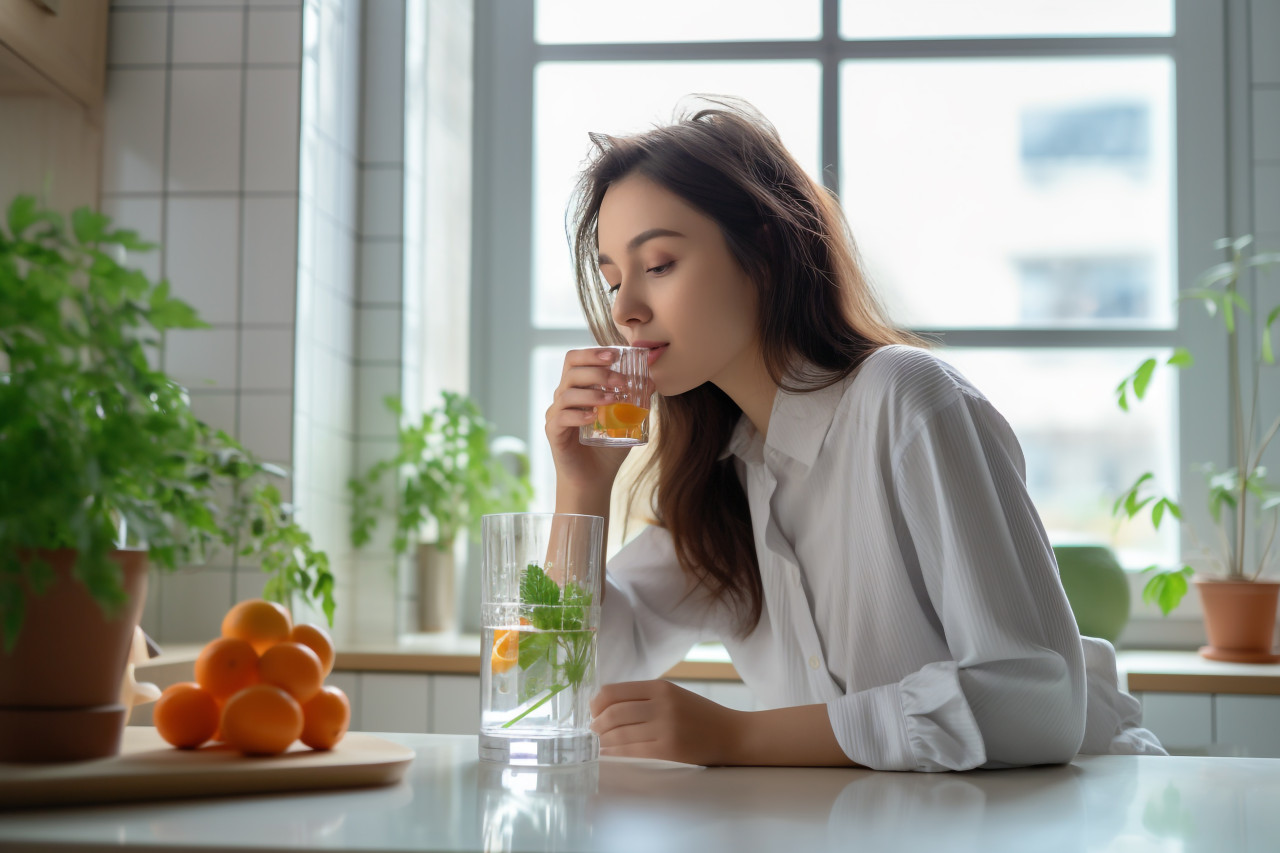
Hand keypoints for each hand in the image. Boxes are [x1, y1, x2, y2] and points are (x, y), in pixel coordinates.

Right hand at [545, 347, 634, 498]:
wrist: (594, 478)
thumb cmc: (608, 447)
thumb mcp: (626, 421)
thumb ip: (636, 401)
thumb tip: (651, 381)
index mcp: (578, 388)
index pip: (577, 359)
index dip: (593, 353)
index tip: (615, 354)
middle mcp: (564, 397)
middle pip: (571, 370)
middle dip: (597, 371)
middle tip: (621, 380)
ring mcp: (556, 414)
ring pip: (567, 392)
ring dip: (592, 393)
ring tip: (613, 399)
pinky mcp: (553, 432)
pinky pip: (562, 417)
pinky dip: (579, 415)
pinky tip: (594, 417)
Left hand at [590, 680, 745, 765]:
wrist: (731, 734)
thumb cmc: (700, 715)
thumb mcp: (673, 695)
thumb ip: (644, 697)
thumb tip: (606, 706)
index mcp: (660, 687)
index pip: (614, 691)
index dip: (597, 703)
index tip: (593, 712)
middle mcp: (661, 704)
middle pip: (613, 712)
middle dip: (597, 723)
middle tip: (593, 730)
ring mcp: (664, 727)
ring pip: (620, 733)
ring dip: (603, 740)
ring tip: (599, 742)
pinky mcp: (668, 749)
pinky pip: (631, 750)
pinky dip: (615, 752)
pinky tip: (609, 754)